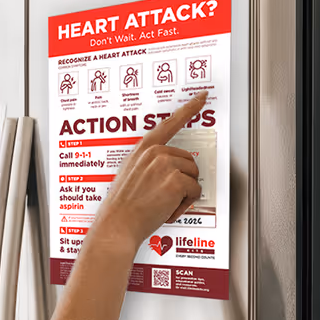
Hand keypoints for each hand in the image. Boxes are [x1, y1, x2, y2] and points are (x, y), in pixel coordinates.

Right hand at [90, 92, 206, 248]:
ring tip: (163, 202)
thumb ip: (148, 161)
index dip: (190, 108)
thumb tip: (167, 164)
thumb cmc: (124, 203)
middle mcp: (156, 152)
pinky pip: (195, 191)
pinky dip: (185, 204)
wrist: (118, 223)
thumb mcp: (129, 171)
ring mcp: (166, 165)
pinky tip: (167, 208)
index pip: (171, 122)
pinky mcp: (175, 180)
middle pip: (189, 161)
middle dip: (182, 180)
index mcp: (145, 148)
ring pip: (193, 176)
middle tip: (162, 195)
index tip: (202, 97)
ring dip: (184, 193)